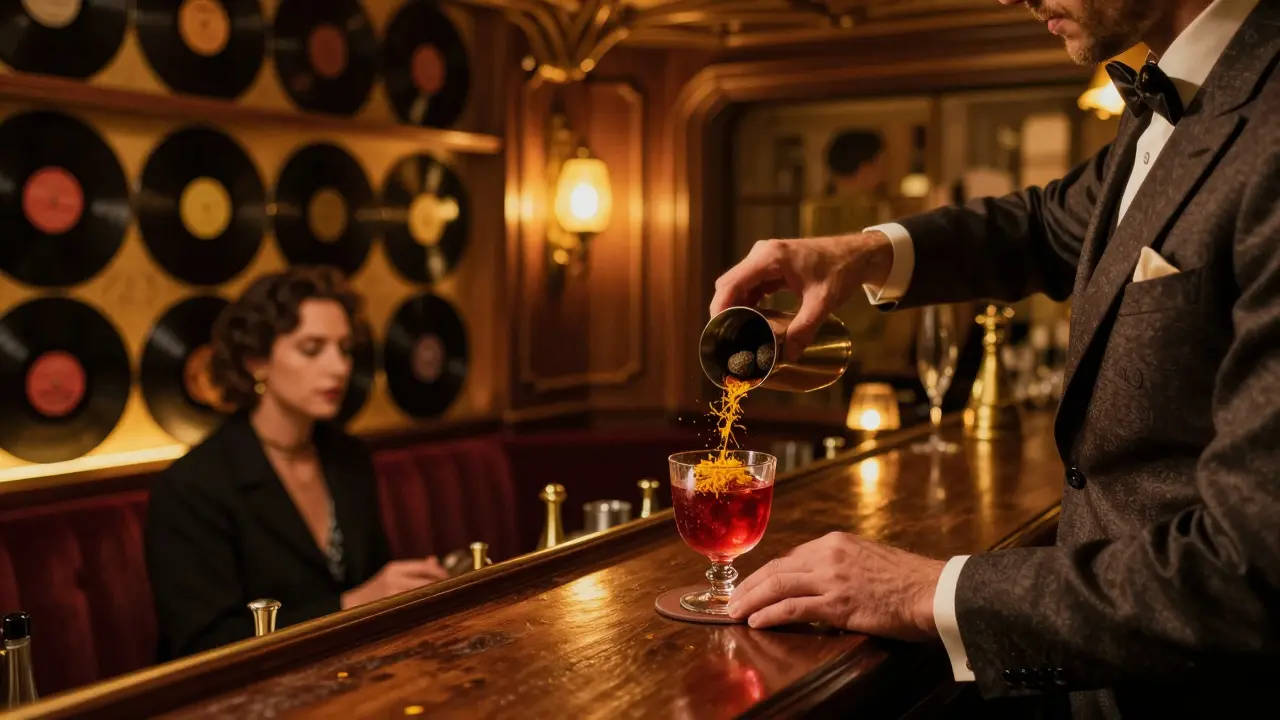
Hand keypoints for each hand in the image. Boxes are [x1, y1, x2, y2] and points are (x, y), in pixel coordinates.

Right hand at [341, 556, 449, 608]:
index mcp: (394, 568)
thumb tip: (435, 560)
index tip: (450, 577)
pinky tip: (432, 609)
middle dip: (441, 586)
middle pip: (425, 581)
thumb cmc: (378, 588)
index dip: (440, 572)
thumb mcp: (393, 573)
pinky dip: (424, 607)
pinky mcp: (391, 609)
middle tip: (454, 590)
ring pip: (421, 595)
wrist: (353, 604)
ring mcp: (391, 595)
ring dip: (435, 597)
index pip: (424, 567)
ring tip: (446, 600)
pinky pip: (414, 607)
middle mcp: (393, 579)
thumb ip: (414, 568)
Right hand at [709, 231, 893, 359]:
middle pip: (729, 284)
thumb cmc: (841, 270)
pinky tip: (752, 321)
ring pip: (738, 285)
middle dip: (725, 311)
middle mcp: (761, 254)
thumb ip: (804, 328)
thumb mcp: (822, 302)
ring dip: (736, 307)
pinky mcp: (771, 266)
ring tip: (737, 333)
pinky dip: (748, 302)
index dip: (720, 308)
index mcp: (769, 258)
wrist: (857, 253)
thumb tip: (789, 355)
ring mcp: (765, 259)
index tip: (717, 331)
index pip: (731, 284)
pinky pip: (751, 285)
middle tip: (727, 338)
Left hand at [727, 532, 944, 641]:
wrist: (933, 590)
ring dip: (751, 600)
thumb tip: (819, 583)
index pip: (790, 558)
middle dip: (749, 585)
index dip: (766, 574)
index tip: (752, 585)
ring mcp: (832, 578)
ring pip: (778, 586)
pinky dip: (770, 614)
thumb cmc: (907, 580)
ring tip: (734, 612)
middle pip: (776, 569)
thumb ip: (840, 565)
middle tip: (731, 600)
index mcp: (835, 542)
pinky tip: (756, 621)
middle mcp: (829, 554)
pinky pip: (793, 608)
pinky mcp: (837, 603)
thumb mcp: (867, 559)